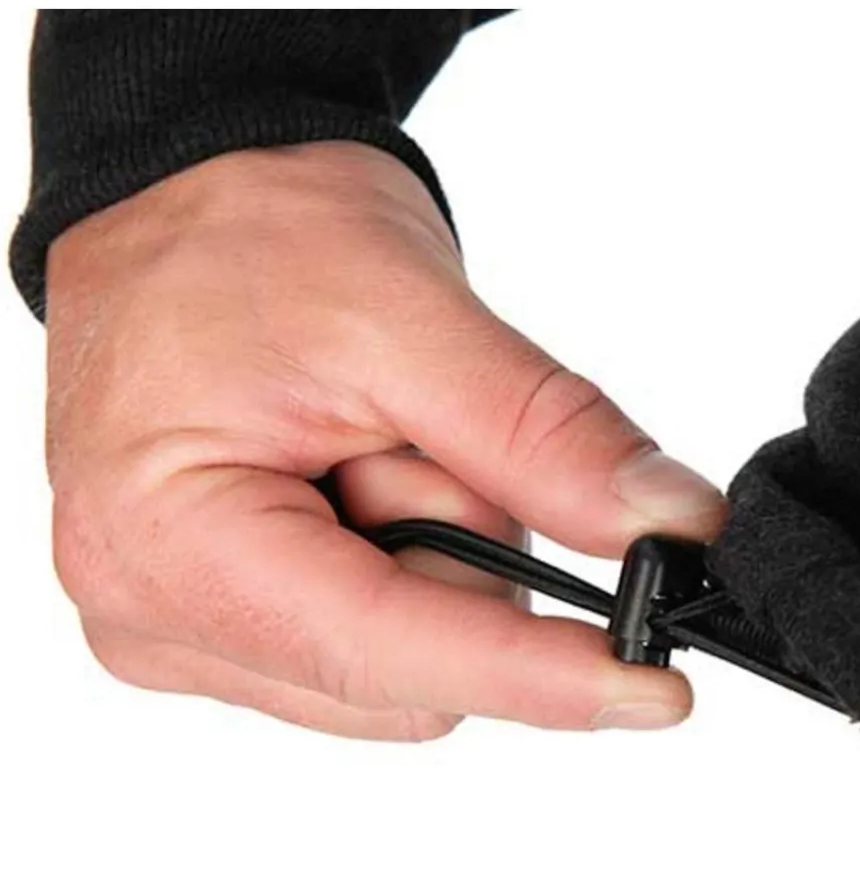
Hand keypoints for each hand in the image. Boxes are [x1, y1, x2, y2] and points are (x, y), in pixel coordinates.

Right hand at [45, 141, 726, 738]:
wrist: (184, 203)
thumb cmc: (250, 236)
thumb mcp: (409, 314)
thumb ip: (543, 437)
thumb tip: (666, 525)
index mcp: (171, 544)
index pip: (388, 655)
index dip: (535, 677)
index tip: (655, 692)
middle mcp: (156, 616)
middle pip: (415, 676)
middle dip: (469, 558)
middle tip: (427, 432)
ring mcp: (183, 631)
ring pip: (409, 672)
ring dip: (441, 559)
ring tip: (375, 439)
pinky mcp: (224, 627)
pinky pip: (379, 647)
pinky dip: (413, 567)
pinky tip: (362, 478)